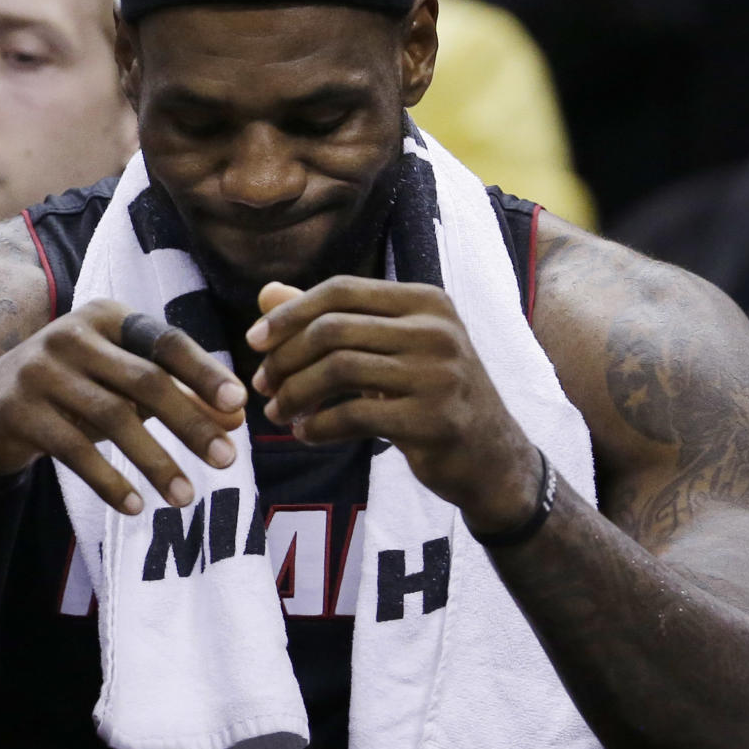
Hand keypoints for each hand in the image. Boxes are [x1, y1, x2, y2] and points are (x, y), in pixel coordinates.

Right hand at [0, 298, 246, 513]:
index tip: (239, 403)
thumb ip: (180, 394)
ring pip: (112, 418)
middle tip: (227, 460)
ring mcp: (41, 371)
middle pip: (145, 380)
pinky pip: (74, 450)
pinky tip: (136, 505)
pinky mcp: (19, 411)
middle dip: (190, 422)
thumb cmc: (76, 391)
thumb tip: (236, 417)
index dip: (204, 372)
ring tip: (186, 498)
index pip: (165, 341)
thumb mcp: (127, 387)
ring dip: (155, 461)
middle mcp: (72, 335)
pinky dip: (108, 480)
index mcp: (107, 318)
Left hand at [247, 277, 539, 532]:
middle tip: (262, 384)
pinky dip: (318, 426)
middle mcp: (436, 330)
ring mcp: (439, 374)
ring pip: (338, 370)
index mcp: (426, 301)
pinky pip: (353, 416)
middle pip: (334, 329)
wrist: (493, 459)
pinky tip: (305, 434)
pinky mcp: (433, 420)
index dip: (290, 312)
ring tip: (279, 412)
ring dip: (296, 393)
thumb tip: (265, 291)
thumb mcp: (389, 349)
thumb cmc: (432, 395)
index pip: (342, 289)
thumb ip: (330, 319)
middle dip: (286, 358)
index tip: (254, 340)